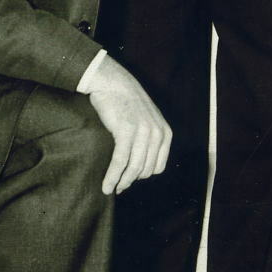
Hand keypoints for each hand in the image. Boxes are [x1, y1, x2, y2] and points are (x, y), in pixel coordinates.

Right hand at [85, 55, 172, 194]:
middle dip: (131, 180)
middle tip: (118, 185)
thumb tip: (140, 166)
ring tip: (110, 189)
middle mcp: (157, 133)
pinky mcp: (126, 131)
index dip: (142, 175)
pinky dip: (112, 176)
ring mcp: (143, 133)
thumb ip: (149, 139)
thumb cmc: (126, 102)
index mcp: (165, 132)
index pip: (157, 167)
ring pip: (133, 169)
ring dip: (121, 183)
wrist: (112, 82)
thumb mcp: (147, 119)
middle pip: (145, 170)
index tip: (129, 179)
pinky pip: (120, 161)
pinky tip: (106, 185)